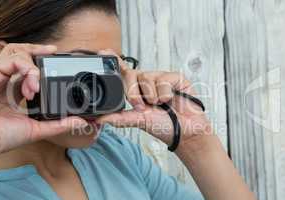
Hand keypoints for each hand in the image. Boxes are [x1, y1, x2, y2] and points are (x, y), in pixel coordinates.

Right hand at [0, 43, 87, 156]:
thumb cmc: (3, 137)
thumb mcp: (36, 129)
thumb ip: (58, 125)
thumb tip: (82, 122)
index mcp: (17, 93)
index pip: (29, 71)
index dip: (42, 64)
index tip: (58, 59)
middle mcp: (8, 82)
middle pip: (22, 55)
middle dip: (39, 50)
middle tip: (54, 51)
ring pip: (17, 53)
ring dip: (33, 67)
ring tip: (38, 85)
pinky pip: (10, 60)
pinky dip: (26, 70)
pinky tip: (32, 87)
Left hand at [96, 50, 211, 147]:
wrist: (186, 131)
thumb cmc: (163, 126)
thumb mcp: (138, 121)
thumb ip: (119, 118)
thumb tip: (99, 119)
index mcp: (136, 90)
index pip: (122, 72)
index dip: (113, 61)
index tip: (101, 52)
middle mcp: (146, 82)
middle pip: (130, 74)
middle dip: (133, 93)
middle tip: (143, 107)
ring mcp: (160, 78)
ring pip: (146, 77)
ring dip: (151, 96)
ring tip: (160, 105)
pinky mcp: (174, 77)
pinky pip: (163, 79)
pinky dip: (165, 93)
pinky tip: (171, 99)